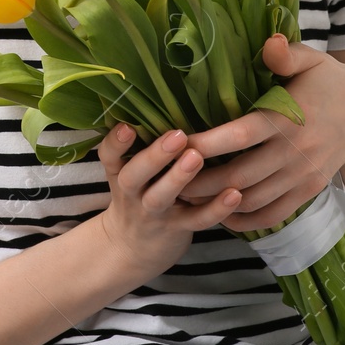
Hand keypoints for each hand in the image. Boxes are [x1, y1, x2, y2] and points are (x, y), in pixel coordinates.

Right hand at [92, 124, 242, 282]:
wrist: (132, 249)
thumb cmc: (138, 196)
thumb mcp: (130, 172)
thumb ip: (143, 145)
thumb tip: (170, 95)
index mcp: (120, 172)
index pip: (109, 156)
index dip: (116, 142)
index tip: (127, 126)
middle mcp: (132, 193)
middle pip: (134, 176)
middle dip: (154, 156)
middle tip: (176, 136)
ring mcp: (153, 213)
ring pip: (162, 197)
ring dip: (179, 177)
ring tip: (197, 157)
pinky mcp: (177, 230)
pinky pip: (197, 220)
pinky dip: (216, 208)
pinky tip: (235, 193)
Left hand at [177, 34, 344, 231]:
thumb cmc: (329, 84)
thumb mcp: (312, 61)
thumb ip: (287, 55)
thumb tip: (269, 42)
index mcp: (288, 117)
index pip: (242, 135)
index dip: (208, 143)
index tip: (177, 143)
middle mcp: (294, 152)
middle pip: (240, 175)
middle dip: (201, 181)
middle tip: (167, 178)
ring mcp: (302, 176)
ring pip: (252, 199)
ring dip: (216, 203)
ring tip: (183, 195)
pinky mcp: (307, 193)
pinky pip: (273, 215)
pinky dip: (244, 220)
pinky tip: (220, 214)